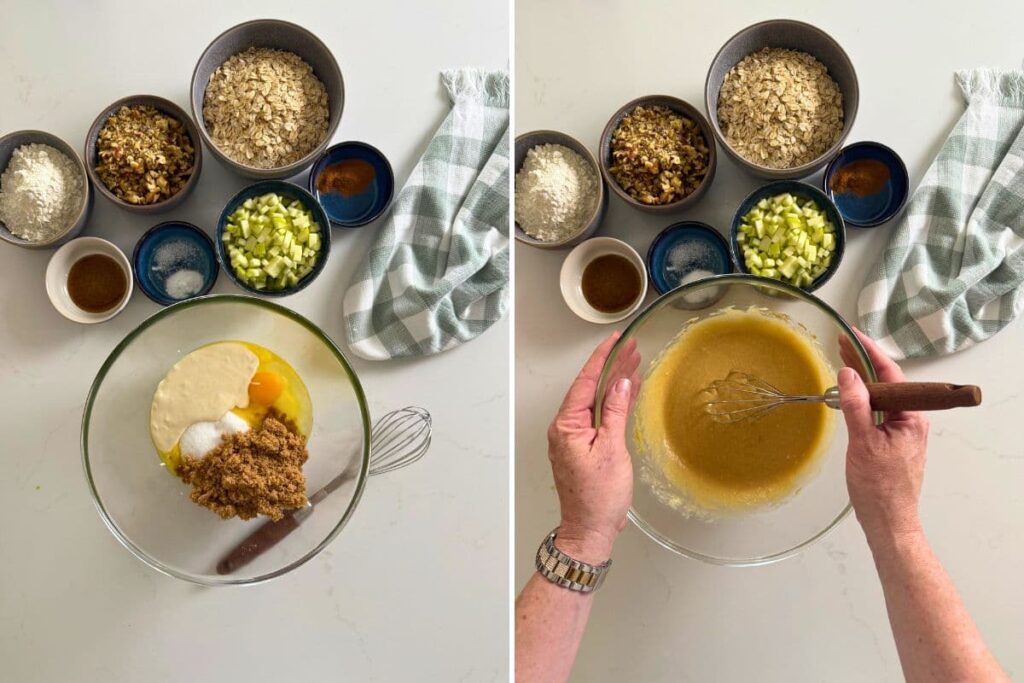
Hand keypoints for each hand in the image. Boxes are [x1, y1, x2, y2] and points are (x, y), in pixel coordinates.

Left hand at [546, 333, 640, 564]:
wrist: (589, 530)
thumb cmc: (598, 498)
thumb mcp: (611, 450)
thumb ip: (615, 413)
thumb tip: (621, 384)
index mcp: (566, 426)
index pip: (585, 382)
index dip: (602, 359)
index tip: (616, 340)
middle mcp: (565, 428)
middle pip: (590, 388)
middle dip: (612, 367)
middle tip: (632, 348)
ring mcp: (573, 437)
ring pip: (595, 401)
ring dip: (614, 383)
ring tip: (634, 362)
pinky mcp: (582, 447)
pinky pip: (597, 416)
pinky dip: (612, 403)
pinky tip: (626, 391)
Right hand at [838, 329, 927, 543]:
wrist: (888, 521)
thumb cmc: (879, 486)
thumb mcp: (864, 443)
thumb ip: (856, 406)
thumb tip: (847, 374)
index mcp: (911, 416)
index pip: (890, 374)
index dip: (870, 352)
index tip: (852, 335)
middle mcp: (911, 419)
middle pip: (886, 382)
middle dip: (863, 361)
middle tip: (840, 343)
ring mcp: (901, 430)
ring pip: (881, 396)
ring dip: (861, 378)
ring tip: (841, 360)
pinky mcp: (891, 441)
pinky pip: (877, 410)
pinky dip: (861, 398)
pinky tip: (848, 393)